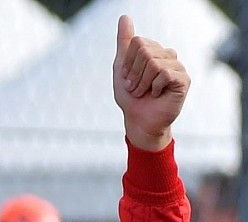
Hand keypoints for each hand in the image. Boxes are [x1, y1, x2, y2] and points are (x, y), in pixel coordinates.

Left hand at [113, 15, 189, 150]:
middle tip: (135, 88)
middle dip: (134, 74)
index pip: (137, 43)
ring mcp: (177, 66)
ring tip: (144, 92)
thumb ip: (124, 42)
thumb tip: (124, 17)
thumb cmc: (131, 97)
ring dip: (142, 82)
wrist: (139, 120)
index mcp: (153, 51)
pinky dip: (154, 87)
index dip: (128, 63)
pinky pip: (164, 74)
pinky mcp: (184, 79)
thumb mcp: (121, 67)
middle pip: (145, 51)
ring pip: (154, 62)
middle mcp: (167, 55)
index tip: (128, 79)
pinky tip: (157, 94)